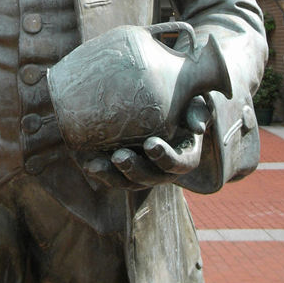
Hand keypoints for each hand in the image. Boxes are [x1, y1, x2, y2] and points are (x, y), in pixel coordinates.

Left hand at [83, 96, 210, 189]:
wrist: (160, 104)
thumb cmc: (181, 101)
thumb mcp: (194, 102)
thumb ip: (198, 111)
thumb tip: (197, 127)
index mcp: (185, 156)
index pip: (179, 164)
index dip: (166, 158)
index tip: (150, 144)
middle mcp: (163, 169)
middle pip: (150, 177)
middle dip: (134, 170)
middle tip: (119, 157)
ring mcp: (142, 171)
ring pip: (127, 181)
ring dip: (111, 176)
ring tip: (94, 165)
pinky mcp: (122, 168)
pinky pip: (110, 175)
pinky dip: (99, 171)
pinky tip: (85, 161)